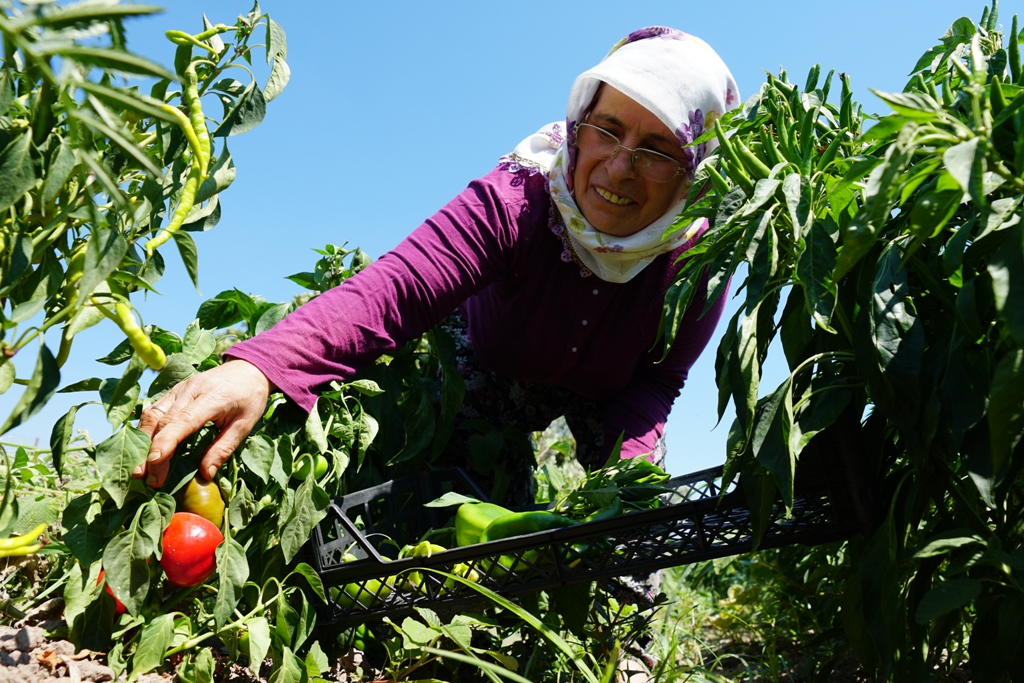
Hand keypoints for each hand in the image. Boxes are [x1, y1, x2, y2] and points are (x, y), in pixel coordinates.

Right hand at [136, 359, 270, 487]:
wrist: (248, 368)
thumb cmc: (250, 398)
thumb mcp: (245, 425)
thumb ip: (224, 448)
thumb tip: (205, 474)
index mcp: (212, 397)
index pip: (183, 420)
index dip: (166, 442)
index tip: (154, 463)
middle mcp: (191, 390)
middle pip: (162, 421)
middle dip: (150, 451)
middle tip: (147, 479)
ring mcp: (179, 388)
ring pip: (152, 414)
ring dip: (143, 441)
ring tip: (140, 469)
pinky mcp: (174, 390)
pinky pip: (154, 410)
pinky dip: (147, 430)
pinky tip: (145, 449)